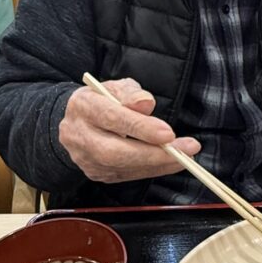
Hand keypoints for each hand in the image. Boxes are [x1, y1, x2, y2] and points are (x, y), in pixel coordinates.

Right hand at [59, 77, 200, 184]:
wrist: (77, 121)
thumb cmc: (103, 100)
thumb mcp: (116, 87)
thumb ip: (131, 93)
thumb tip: (147, 103)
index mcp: (83, 106)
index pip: (112, 118)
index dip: (141, 128)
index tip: (168, 134)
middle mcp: (79, 136)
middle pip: (114, 152)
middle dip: (153, 154)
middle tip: (185, 151)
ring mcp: (86, 159)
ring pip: (123, 167)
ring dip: (158, 164)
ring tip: (185, 157)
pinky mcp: (96, 173)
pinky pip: (127, 175)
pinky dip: (152, 170)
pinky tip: (170, 163)